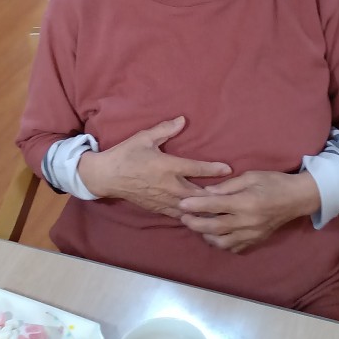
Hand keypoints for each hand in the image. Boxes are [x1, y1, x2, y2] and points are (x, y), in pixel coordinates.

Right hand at [77, 116, 231, 217]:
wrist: (106, 176)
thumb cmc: (126, 154)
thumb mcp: (144, 138)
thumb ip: (165, 130)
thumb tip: (182, 120)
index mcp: (167, 166)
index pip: (195, 168)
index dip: (213, 169)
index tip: (228, 169)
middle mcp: (168, 185)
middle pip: (198, 193)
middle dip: (215, 195)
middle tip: (232, 195)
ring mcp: (163, 199)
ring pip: (190, 207)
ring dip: (205, 208)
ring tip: (222, 209)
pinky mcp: (158, 208)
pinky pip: (179, 214)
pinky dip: (192, 216)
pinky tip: (202, 218)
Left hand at [178, 170, 319, 252]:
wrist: (297, 198)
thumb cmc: (273, 182)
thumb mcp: (250, 176)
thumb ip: (227, 186)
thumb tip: (207, 192)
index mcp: (246, 202)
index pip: (215, 206)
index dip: (196, 205)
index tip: (181, 204)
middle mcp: (247, 222)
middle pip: (215, 227)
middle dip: (195, 223)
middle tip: (183, 217)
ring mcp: (252, 234)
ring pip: (222, 242)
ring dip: (206, 235)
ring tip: (198, 226)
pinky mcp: (255, 241)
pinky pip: (234, 247)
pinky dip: (221, 243)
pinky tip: (215, 235)